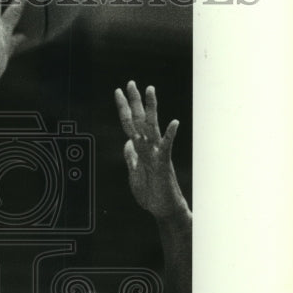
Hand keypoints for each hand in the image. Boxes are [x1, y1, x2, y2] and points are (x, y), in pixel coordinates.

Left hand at [114, 81, 187, 219]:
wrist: (163, 209)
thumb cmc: (151, 193)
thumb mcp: (134, 174)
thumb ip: (131, 158)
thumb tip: (127, 143)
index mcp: (141, 149)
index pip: (130, 125)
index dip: (124, 109)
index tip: (118, 92)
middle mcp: (149, 148)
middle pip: (140, 120)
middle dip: (135, 102)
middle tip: (130, 82)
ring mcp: (157, 154)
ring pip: (153, 128)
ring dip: (151, 109)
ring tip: (150, 90)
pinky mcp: (164, 165)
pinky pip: (167, 148)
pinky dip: (170, 136)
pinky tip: (175, 123)